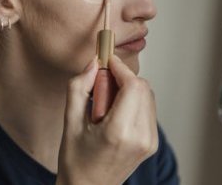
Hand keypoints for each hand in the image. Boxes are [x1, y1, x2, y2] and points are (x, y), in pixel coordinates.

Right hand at [56, 55, 157, 184]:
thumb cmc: (76, 160)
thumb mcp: (69, 121)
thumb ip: (79, 87)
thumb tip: (92, 63)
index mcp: (119, 132)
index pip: (133, 86)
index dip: (120, 68)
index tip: (107, 61)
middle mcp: (140, 137)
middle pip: (143, 88)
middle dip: (123, 78)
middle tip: (101, 85)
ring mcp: (149, 142)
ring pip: (147, 96)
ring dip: (129, 89)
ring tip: (106, 104)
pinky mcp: (152, 143)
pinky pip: (148, 109)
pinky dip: (134, 102)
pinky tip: (115, 113)